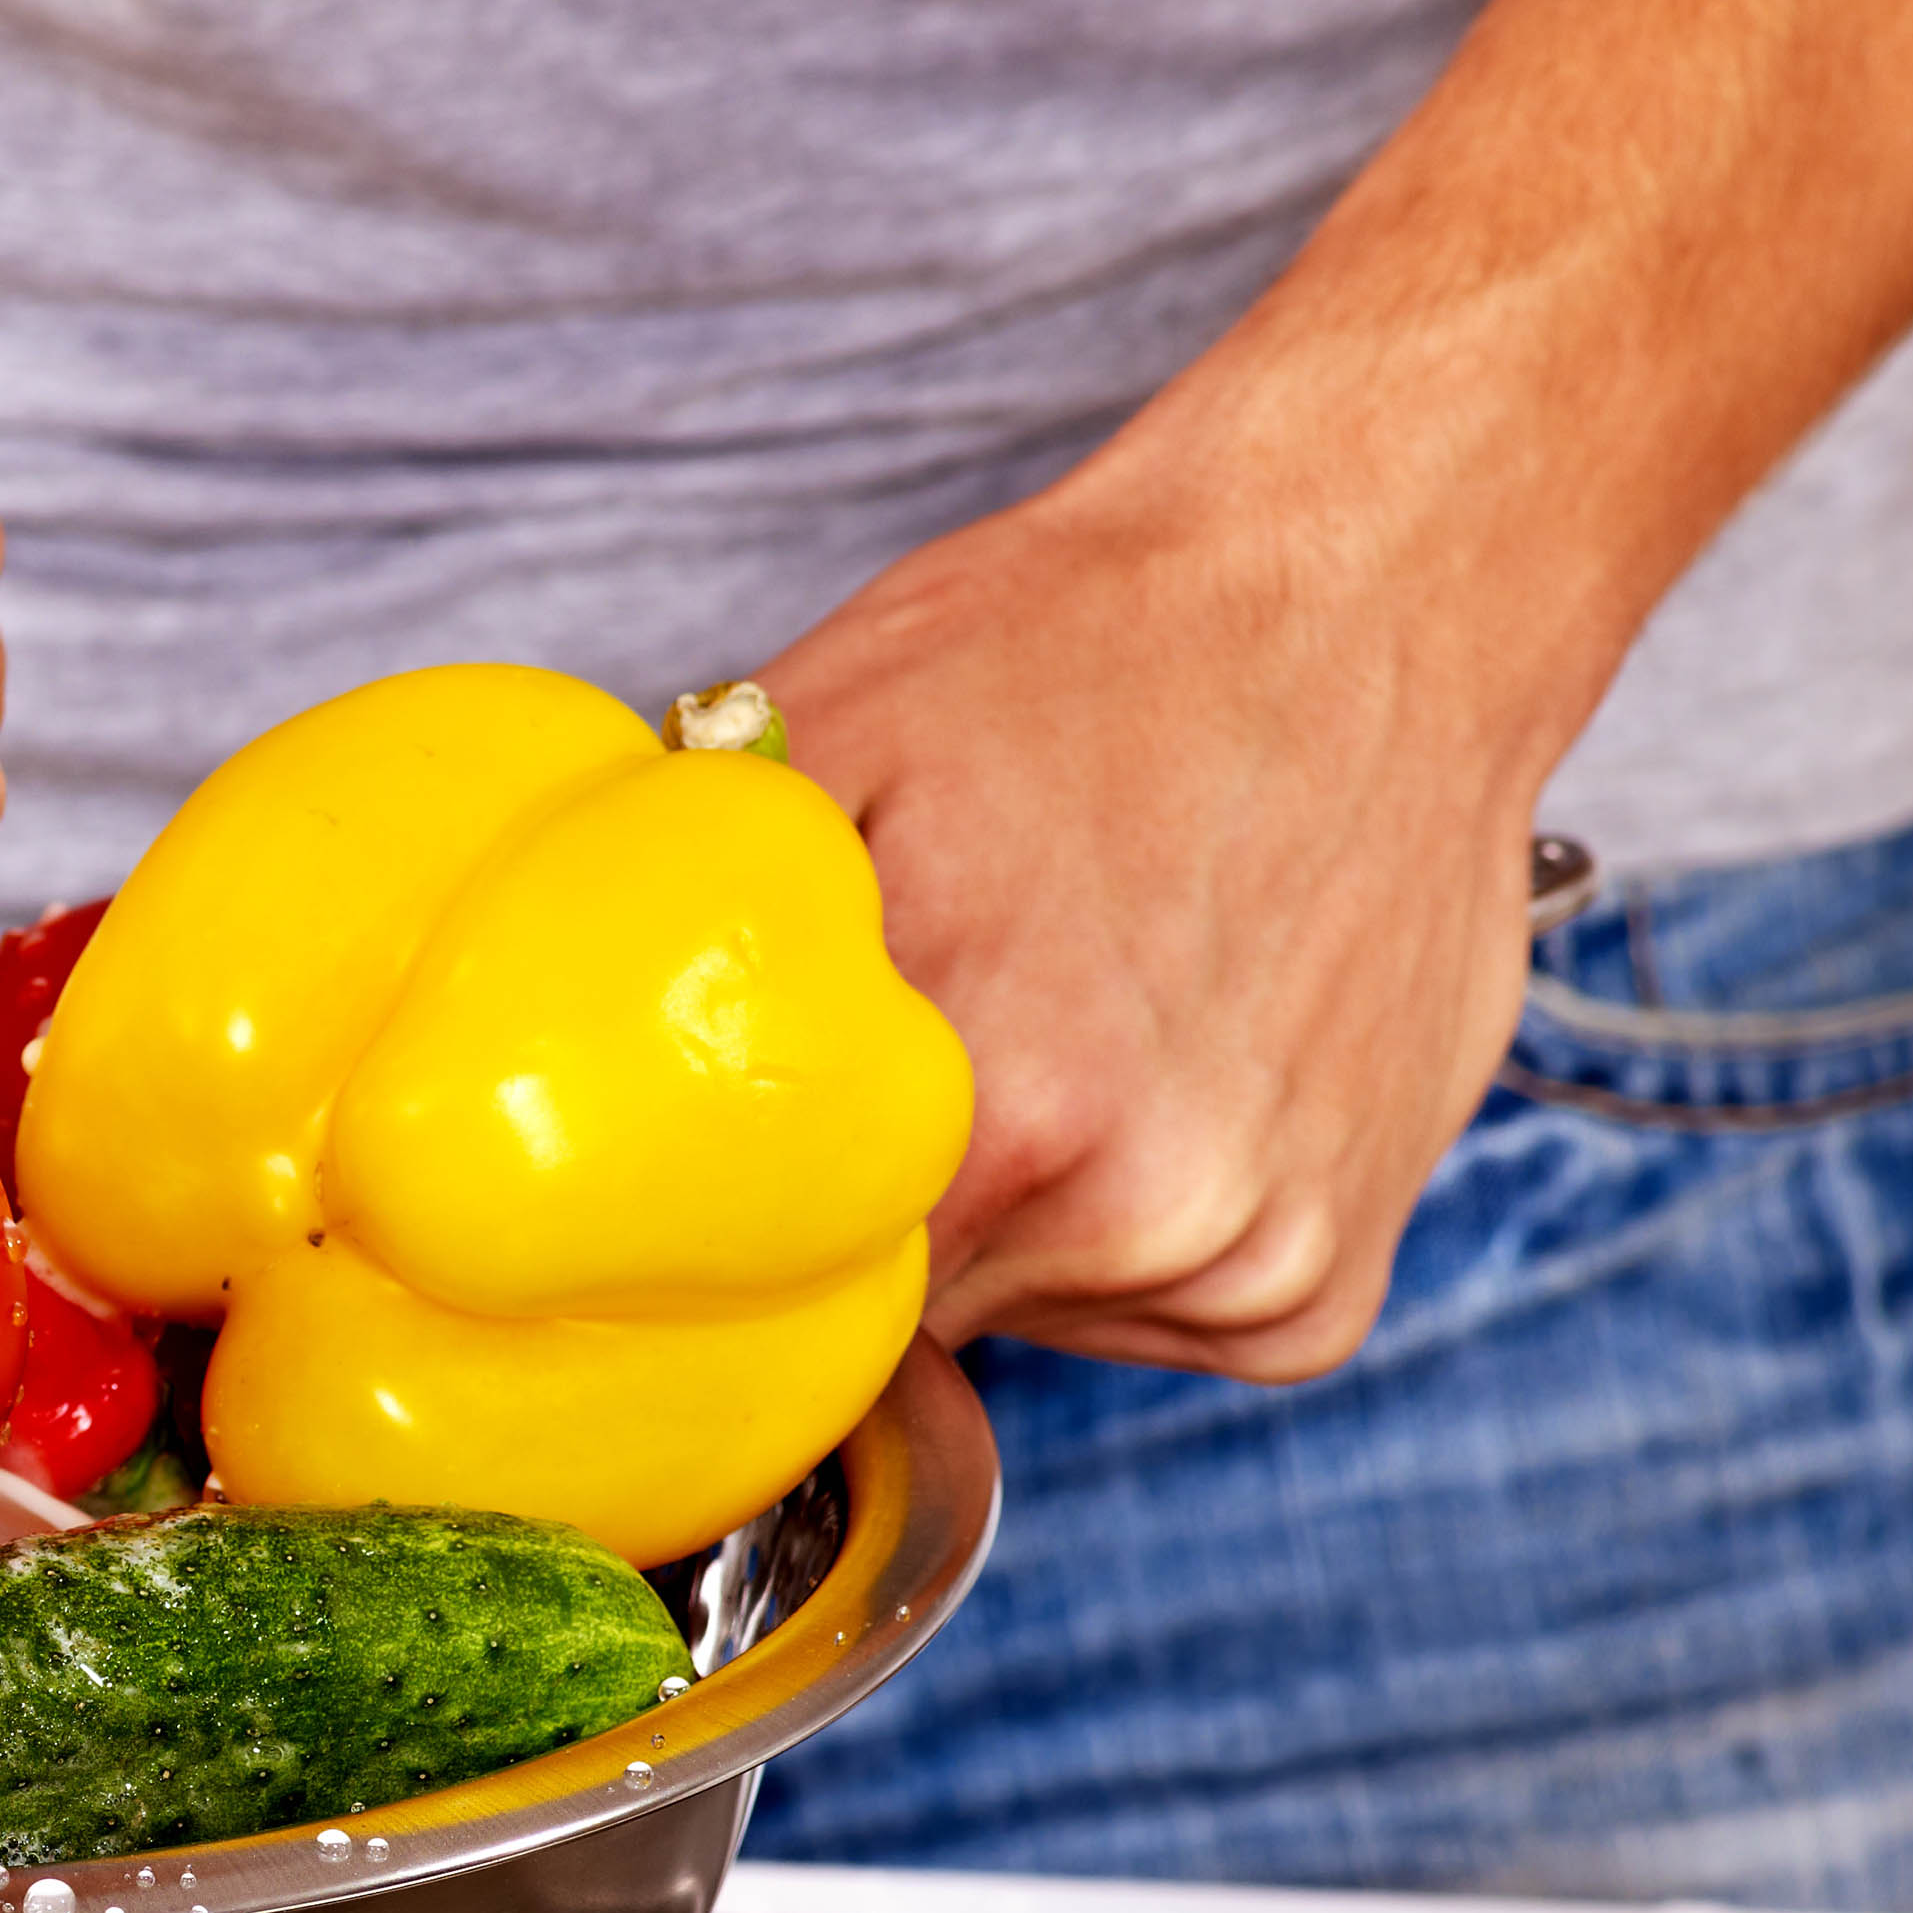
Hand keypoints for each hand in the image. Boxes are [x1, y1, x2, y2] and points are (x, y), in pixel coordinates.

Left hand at [762, 452, 1589, 1382]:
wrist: (1376, 592)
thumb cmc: (1095, 643)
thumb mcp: (827, 729)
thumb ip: (682, 917)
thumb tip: (536, 1048)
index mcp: (995, 1108)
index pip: (787, 1302)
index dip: (743, 1240)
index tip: (737, 1172)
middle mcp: (1140, 1207)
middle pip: (901, 1311)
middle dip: (873, 1203)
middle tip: (927, 1032)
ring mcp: (1253, 1250)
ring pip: (1025, 1310)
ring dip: (1012, 1210)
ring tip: (1069, 1017)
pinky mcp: (1325, 1282)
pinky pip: (1160, 1320)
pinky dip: (1138, 1233)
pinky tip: (1161, 1075)